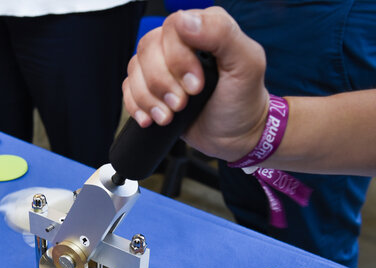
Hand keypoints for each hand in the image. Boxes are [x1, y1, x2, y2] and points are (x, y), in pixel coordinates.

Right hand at [123, 7, 269, 161]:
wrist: (233, 138)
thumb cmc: (243, 101)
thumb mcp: (247, 66)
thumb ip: (223, 34)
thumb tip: (186, 21)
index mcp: (205, 27)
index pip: (173, 27)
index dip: (177, 58)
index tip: (195, 86)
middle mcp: (180, 42)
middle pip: (148, 48)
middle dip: (162, 83)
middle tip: (182, 104)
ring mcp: (162, 64)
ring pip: (135, 69)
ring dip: (149, 98)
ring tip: (169, 116)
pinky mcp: (151, 87)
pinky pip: (129, 88)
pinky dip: (136, 106)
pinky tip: (152, 118)